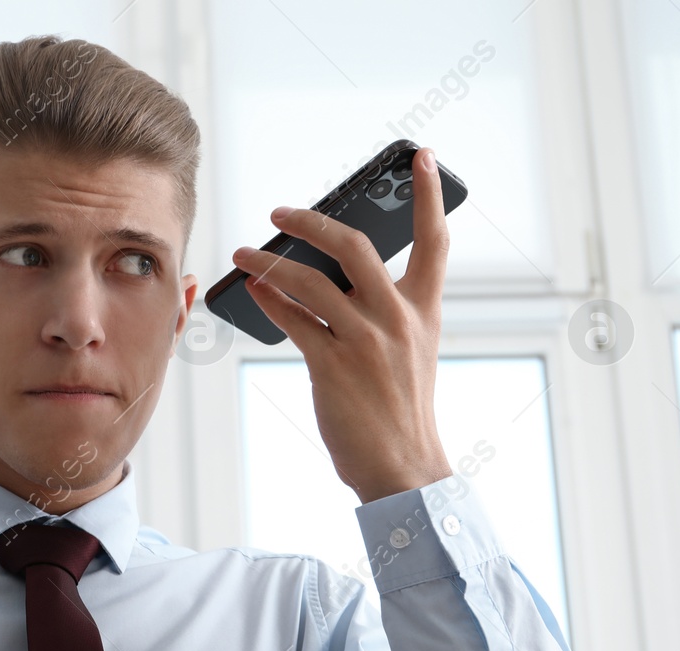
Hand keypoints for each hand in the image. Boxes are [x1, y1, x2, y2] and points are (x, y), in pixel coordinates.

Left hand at [232, 145, 454, 503]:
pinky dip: (269, 300)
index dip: (430, 195)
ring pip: (311, 281)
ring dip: (270, 262)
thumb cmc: (400, 410)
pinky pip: (293, 320)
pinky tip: (252, 290)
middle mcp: (398, 318)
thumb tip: (332, 280)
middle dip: (312, 220)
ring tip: (244, 254)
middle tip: (279, 212)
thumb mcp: (412, 352)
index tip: (422, 157)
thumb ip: (385, 313)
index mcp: (425, 310)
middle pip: (354, 247)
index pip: (435, 241)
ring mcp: (366, 341)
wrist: (403, 465)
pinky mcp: (334, 367)